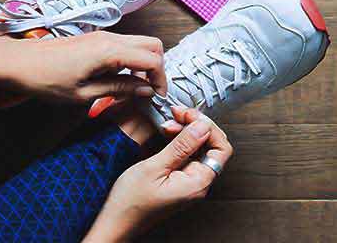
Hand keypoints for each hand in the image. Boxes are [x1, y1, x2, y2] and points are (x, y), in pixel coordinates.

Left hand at [0, 31, 166, 103]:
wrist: (18, 62)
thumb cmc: (45, 79)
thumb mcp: (85, 94)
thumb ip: (119, 90)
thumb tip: (146, 90)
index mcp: (110, 51)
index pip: (152, 60)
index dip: (160, 80)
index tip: (157, 97)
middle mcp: (110, 38)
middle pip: (152, 45)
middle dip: (157, 69)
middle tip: (149, 92)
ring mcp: (103, 36)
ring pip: (139, 44)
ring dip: (143, 65)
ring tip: (132, 90)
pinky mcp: (95, 39)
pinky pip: (124, 46)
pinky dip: (130, 62)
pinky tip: (117, 81)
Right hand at [84, 107, 232, 241]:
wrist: (115, 223)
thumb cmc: (130, 203)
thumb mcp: (154, 167)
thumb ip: (181, 146)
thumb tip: (202, 127)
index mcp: (197, 183)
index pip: (221, 148)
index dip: (208, 126)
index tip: (189, 114)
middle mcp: (198, 183)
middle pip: (211, 146)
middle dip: (196, 125)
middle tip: (176, 114)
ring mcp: (189, 182)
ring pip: (199, 149)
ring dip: (186, 131)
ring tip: (168, 122)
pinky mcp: (179, 180)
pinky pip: (187, 155)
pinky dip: (179, 141)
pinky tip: (166, 134)